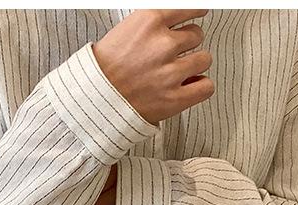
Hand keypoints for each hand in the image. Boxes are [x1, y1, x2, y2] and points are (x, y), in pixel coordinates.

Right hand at [92, 9, 213, 125]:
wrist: (91, 101)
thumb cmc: (103, 70)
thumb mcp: (125, 30)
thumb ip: (154, 23)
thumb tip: (179, 20)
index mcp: (149, 21)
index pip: (191, 6)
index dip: (196, 11)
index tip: (196, 15)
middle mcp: (162, 44)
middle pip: (196, 35)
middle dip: (186, 45)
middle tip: (170, 56)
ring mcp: (170, 73)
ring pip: (204, 59)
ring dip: (194, 65)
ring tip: (177, 73)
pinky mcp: (173, 99)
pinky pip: (206, 87)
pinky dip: (200, 87)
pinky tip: (189, 86)